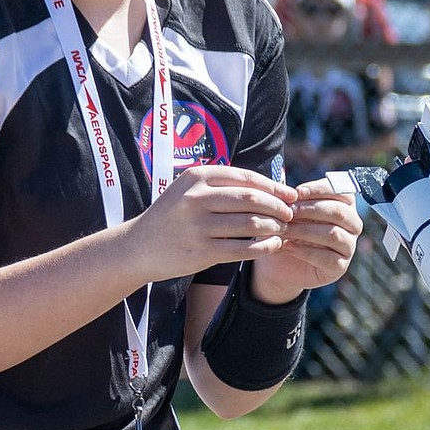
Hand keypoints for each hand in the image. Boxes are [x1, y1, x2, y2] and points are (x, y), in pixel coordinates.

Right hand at [132, 164, 295, 281]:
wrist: (139, 247)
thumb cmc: (174, 216)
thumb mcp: (190, 190)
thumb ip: (223, 185)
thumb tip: (271, 187)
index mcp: (197, 177)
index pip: (246, 178)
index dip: (274, 187)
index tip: (290, 195)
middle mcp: (196, 198)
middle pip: (252, 199)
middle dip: (278, 207)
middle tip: (291, 214)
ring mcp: (198, 226)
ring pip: (251, 224)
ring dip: (274, 227)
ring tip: (283, 229)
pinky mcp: (201, 252)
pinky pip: (243, 248)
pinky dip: (264, 247)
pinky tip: (274, 245)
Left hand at [250, 178, 361, 302]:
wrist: (280, 263)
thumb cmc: (289, 230)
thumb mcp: (291, 212)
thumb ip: (297, 201)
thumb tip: (295, 194)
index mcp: (345, 205)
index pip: (342, 191)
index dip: (320, 190)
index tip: (298, 192)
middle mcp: (352, 225)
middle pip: (339, 212)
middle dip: (312, 209)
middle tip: (290, 211)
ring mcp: (349, 246)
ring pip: (334, 234)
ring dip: (306, 230)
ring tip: (286, 229)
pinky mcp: (340, 267)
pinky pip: (327, 258)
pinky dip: (305, 251)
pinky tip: (287, 246)